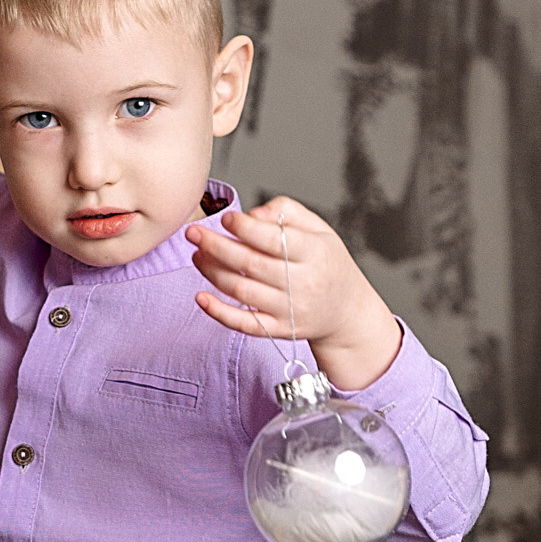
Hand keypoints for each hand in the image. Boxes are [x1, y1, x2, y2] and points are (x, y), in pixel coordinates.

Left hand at [191, 195, 401, 393]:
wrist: (347, 312)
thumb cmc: (327, 263)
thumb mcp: (319, 229)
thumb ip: (287, 212)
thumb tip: (253, 213)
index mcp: (314, 253)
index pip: (275, 240)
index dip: (245, 228)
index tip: (226, 218)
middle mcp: (303, 283)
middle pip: (251, 264)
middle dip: (216, 247)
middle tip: (193, 232)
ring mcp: (289, 310)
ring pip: (242, 291)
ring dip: (213, 272)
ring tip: (197, 255)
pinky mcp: (278, 330)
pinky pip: (244, 324)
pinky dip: (219, 313)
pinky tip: (201, 296)